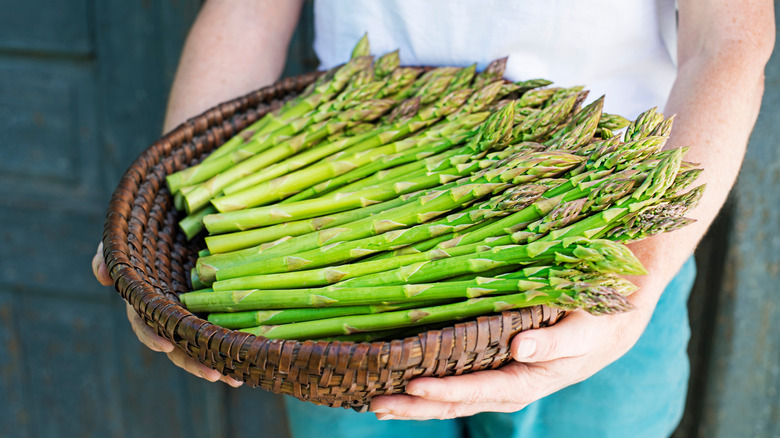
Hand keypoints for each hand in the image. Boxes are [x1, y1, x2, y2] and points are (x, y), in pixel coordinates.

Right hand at [91, 242, 242, 386]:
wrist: (182, 214)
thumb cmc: (149, 227)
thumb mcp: (126, 235)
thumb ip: (108, 252)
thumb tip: (101, 277)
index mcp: (148, 299)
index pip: (144, 323)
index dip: (151, 335)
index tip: (165, 346)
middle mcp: (171, 310)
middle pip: (178, 344)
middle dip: (194, 362)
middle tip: (215, 375)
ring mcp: (195, 310)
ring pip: (203, 343)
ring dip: (218, 362)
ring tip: (237, 378)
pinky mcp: (217, 304)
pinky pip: (225, 328)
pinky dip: (234, 344)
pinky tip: (252, 359)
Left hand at [368, 298, 654, 419]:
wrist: (607, 328)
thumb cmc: (595, 325)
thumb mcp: (583, 331)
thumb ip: (554, 342)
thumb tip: (520, 348)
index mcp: (528, 380)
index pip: (479, 391)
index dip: (446, 391)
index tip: (413, 387)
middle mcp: (508, 386)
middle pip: (456, 403)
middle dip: (416, 407)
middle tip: (377, 402)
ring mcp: (497, 381)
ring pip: (451, 399)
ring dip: (415, 403)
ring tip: (377, 400)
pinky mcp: (492, 369)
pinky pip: (457, 385)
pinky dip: (429, 389)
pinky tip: (402, 383)